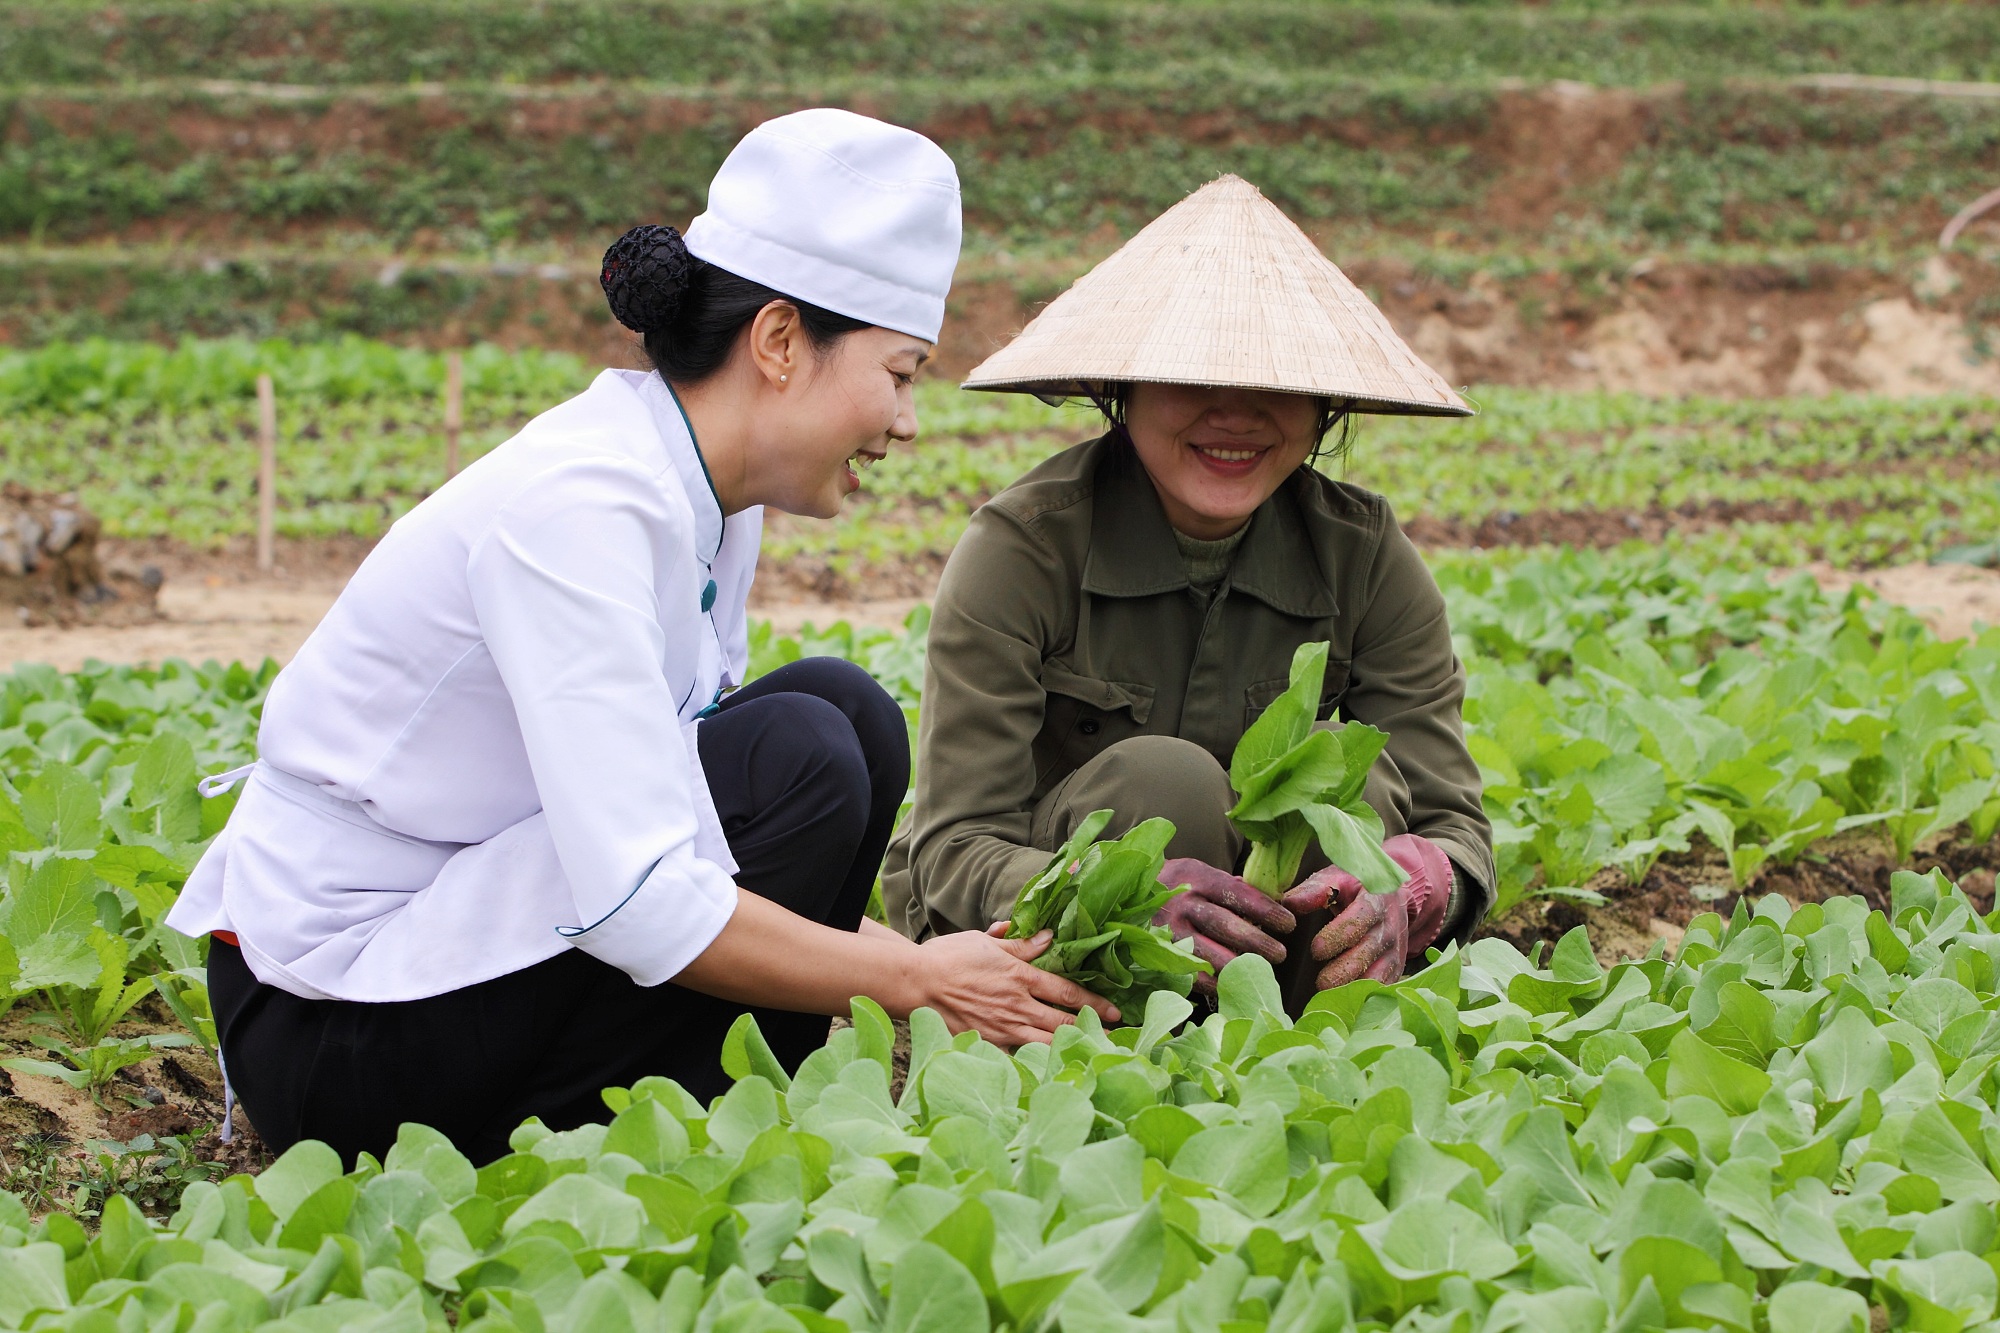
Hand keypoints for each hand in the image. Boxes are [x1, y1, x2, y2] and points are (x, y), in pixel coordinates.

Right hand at [908, 925, 1120, 1047]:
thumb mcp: (986, 943)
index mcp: (1020, 977)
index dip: (1094, 1002)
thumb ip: (1020, 945)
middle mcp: (1017, 1005)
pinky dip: (1039, 1060)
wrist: (916, 984)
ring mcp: (1003, 1028)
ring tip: (1093, 1053)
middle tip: (1116, 1037)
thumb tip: (1049, 937)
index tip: (1114, 1010)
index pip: (1067, 991)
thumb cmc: (949, 958)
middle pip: (1063, 1022)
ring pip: (1046, 1043)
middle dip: (1092, 1030)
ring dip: (1072, 1048)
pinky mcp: (988, 1043)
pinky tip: (1053, 1065)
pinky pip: (1020, 1054)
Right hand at [1153, 859, 1294, 998]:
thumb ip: (1230, 886)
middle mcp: (1181, 904)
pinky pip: (1188, 973)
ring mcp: (1167, 931)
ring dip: (1237, 965)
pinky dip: (1211, 982)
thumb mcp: (1198, 873)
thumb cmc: (1174, 885)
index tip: (1288, 923)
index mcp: (1196, 878)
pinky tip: (1230, 985)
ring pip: (1207, 953)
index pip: (1237, 894)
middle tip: (1280, 953)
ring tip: (1259, 971)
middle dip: (1256, 941)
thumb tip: (1272, 898)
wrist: (1126, 894)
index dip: (1265, 910)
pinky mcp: (1158, 954)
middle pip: (1225, 925)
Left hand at [1280, 834, 1453, 990]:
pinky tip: (1349, 1007)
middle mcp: (1389, 928)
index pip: (1359, 919)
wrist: (1393, 896)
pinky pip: (1386, 986)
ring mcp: (1396, 950)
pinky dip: (1370, 998)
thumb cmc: (1356, 887)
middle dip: (1345, 970)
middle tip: (1321, 984)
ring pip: (1380, 973)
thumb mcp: (1337, 879)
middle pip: (1368, 952)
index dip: (1338, 935)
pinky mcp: (1396, 968)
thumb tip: (1289, 904)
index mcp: (1374, 901)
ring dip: (1356, 988)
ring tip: (1331, 1000)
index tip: (1316, 950)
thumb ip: (1315, 890)